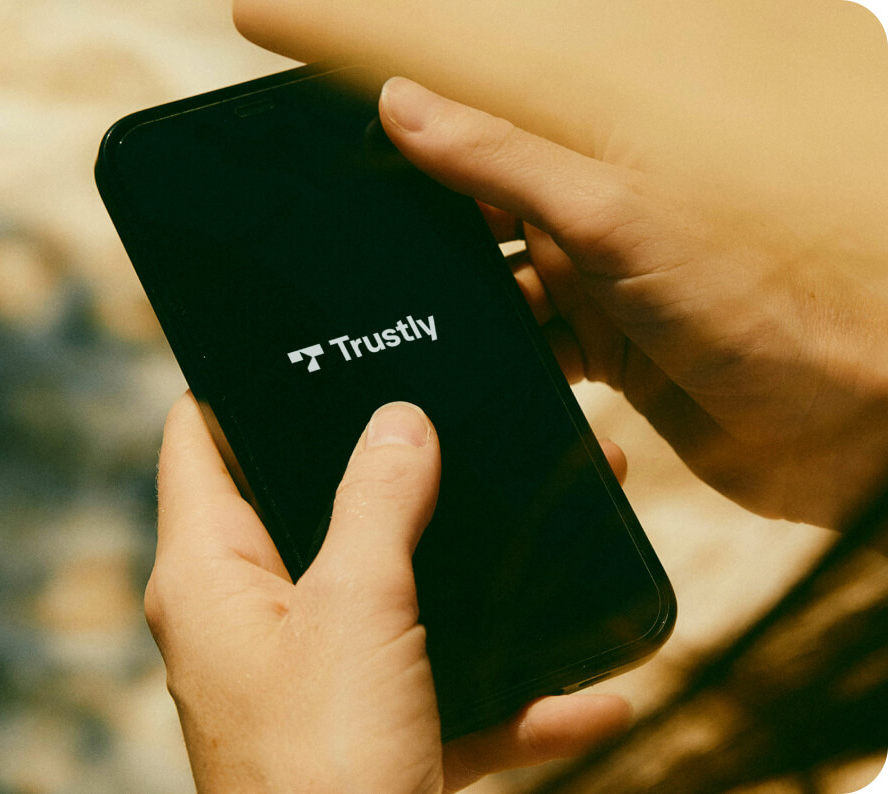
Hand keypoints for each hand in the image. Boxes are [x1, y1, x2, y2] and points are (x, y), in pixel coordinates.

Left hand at [146, 394, 631, 792]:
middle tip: (453, 411)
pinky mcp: (371, 735)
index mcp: (210, 575)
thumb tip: (399, 422)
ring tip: (545, 511)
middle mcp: (251, 620)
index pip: (198, 440)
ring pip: (395, 594)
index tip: (305, 343)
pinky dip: (512, 694)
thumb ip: (376, 503)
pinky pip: (445, 693)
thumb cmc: (324, 768)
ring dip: (470, 569)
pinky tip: (596, 691)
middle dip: (392, 467)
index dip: (238, 383)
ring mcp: (314, 678)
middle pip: (314, 506)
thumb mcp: (355, 609)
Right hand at [379, 78, 887, 529]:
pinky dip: (512, 371)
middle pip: (482, 226)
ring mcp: (599, 292)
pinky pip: (532, 358)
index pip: (487, 141)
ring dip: (472, 321)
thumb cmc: (764, 301)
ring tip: (428, 339)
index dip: (422, 154)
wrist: (842, 422)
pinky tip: (493, 381)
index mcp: (598, 164)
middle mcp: (594, 224)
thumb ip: (504, 163)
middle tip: (380, 281)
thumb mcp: (611, 215)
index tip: (354, 174)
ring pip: (498, 300)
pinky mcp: (606, 358)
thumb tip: (406, 106)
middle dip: (435, 252)